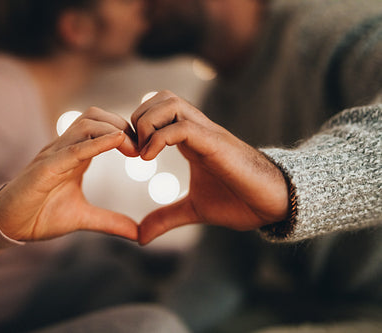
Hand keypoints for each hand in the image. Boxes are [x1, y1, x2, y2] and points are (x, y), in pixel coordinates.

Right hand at [0, 107, 138, 241]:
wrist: (9, 226)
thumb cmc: (41, 215)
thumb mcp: (83, 218)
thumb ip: (110, 221)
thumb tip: (138, 234)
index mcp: (74, 155)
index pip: (101, 127)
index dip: (125, 132)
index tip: (144, 151)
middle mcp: (64, 149)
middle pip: (95, 116)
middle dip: (122, 125)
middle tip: (141, 148)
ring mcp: (53, 155)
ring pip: (85, 125)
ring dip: (113, 130)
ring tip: (132, 148)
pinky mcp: (44, 168)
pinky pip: (73, 149)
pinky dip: (96, 143)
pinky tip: (117, 142)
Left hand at [131, 91, 288, 244]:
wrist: (274, 205)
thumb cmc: (238, 201)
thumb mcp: (193, 210)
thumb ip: (166, 217)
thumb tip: (140, 237)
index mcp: (191, 138)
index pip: (159, 108)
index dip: (138, 126)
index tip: (131, 153)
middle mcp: (198, 129)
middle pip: (161, 97)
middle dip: (139, 119)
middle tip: (134, 150)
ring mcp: (208, 133)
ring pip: (170, 102)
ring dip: (147, 123)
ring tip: (143, 153)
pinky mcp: (216, 144)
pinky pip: (182, 127)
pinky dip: (158, 138)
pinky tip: (149, 158)